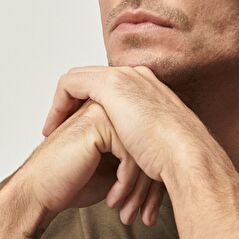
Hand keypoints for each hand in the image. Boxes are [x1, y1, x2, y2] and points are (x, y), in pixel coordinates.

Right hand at [15, 97, 165, 224]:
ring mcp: (105, 112)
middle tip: (143, 213)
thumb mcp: (113, 169)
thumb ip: (135, 158)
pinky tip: (114, 201)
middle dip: (148, 188)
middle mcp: (112, 108)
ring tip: (130, 212)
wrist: (40, 192)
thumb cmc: (72, 183)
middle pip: (150, 148)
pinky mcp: (100, 124)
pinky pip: (131, 157)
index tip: (148, 206)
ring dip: (138, 190)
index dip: (152, 180)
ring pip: (144, 153)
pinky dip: (126, 184)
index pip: (150, 145)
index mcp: (116, 115)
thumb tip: (167, 170)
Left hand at [41, 65, 209, 184]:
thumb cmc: (177, 161)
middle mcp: (138, 78)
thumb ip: (145, 142)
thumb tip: (139, 159)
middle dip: (72, 104)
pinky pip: (70, 85)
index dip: (92, 107)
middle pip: (94, 81)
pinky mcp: (112, 84)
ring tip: (51, 130)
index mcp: (150, 90)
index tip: (80, 130)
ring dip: (63, 106)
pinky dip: (58, 104)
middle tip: (57, 126)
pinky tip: (52, 126)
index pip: (113, 89)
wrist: (187, 156)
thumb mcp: (158, 146)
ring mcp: (125, 78)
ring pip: (79, 81)